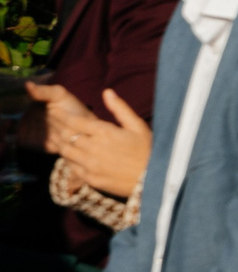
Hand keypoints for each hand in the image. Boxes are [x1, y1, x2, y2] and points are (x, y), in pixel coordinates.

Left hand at [32, 84, 149, 198]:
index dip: (61, 115)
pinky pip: (71, 166)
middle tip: (50, 121)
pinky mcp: (90, 178)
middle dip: (56, 127)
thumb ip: (120, 108)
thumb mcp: (138, 126)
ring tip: (55, 136)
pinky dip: (67, 158)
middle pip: (66, 135)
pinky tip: (68, 154)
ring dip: (59, 142)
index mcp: (105, 132)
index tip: (54, 110)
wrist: (153, 180)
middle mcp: (94, 148)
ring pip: (65, 151)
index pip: (75, 121)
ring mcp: (90, 165)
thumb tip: (107, 91)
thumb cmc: (148, 149)